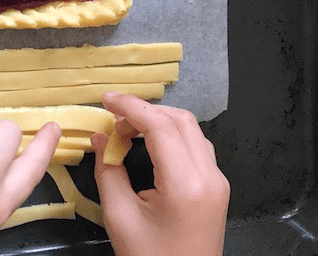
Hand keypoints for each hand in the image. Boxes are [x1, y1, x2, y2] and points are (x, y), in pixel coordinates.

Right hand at [90, 92, 228, 255]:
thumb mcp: (120, 218)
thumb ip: (108, 171)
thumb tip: (100, 138)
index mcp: (186, 186)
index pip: (161, 127)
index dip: (132, 107)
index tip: (106, 100)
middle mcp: (210, 177)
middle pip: (180, 121)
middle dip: (144, 111)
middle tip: (113, 118)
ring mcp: (218, 181)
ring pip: (190, 129)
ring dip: (159, 120)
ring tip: (128, 130)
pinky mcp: (217, 186)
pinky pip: (196, 146)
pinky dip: (171, 134)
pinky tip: (149, 142)